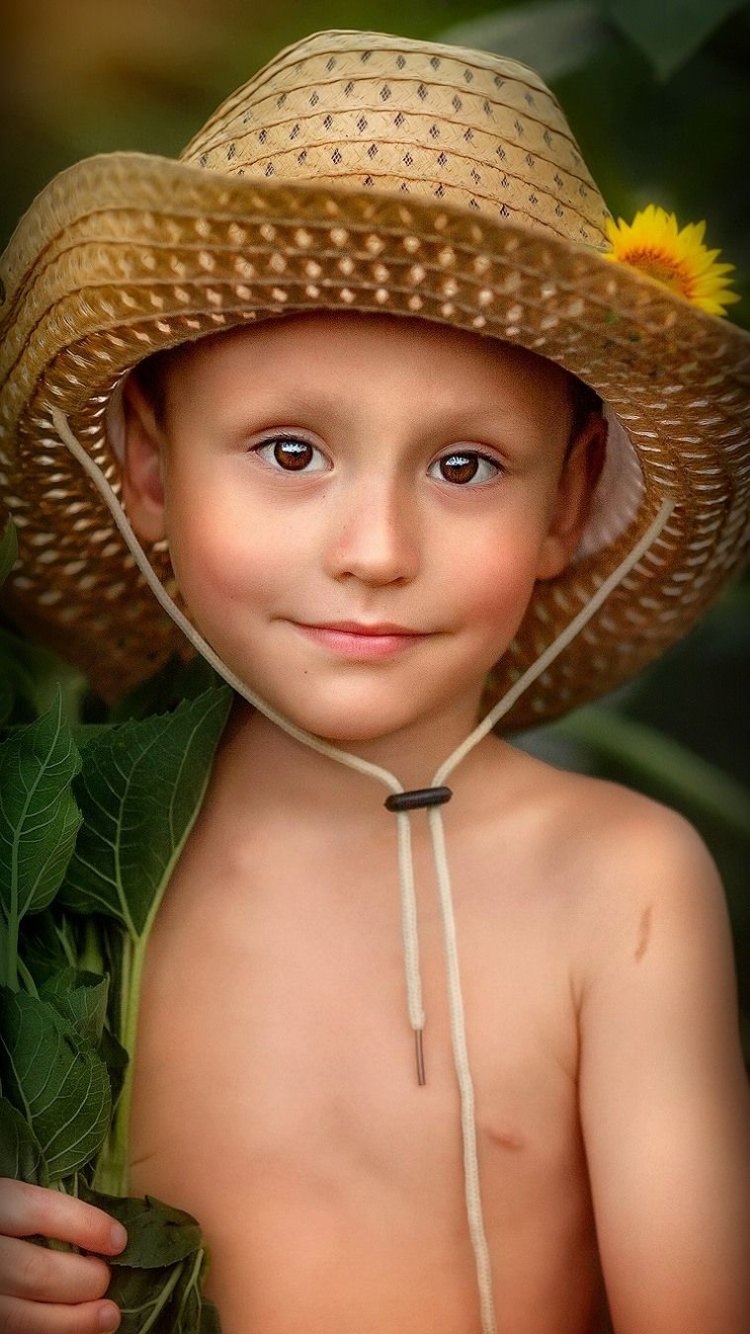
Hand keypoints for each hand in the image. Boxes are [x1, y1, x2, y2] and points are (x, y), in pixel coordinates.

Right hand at [0, 1179, 125, 1331]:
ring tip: (109, 1316)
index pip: (39, 1211)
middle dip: (82, 1280)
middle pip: (34, 1271)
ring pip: (20, 1316)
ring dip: (72, 1321)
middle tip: (106, 1278)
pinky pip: (12, 1332)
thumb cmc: (2, 1219)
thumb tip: (106, 1230)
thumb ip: (41, 1208)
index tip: (119, 1240)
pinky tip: (77, 1330)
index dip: (84, 1226)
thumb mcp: (11, 1199)